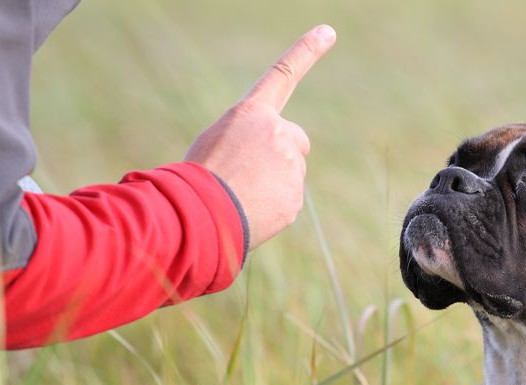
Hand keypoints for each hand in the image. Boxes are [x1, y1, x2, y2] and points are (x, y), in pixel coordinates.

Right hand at [185, 25, 336, 249]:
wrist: (198, 213)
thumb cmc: (197, 177)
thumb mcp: (215, 142)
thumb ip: (249, 140)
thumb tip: (266, 164)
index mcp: (251, 114)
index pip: (282, 75)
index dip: (307, 52)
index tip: (328, 31)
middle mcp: (277, 132)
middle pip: (296, 141)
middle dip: (283, 154)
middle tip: (251, 172)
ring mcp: (290, 165)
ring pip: (291, 174)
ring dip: (272, 184)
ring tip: (242, 194)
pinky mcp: (294, 196)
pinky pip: (287, 200)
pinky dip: (272, 207)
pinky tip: (250, 210)